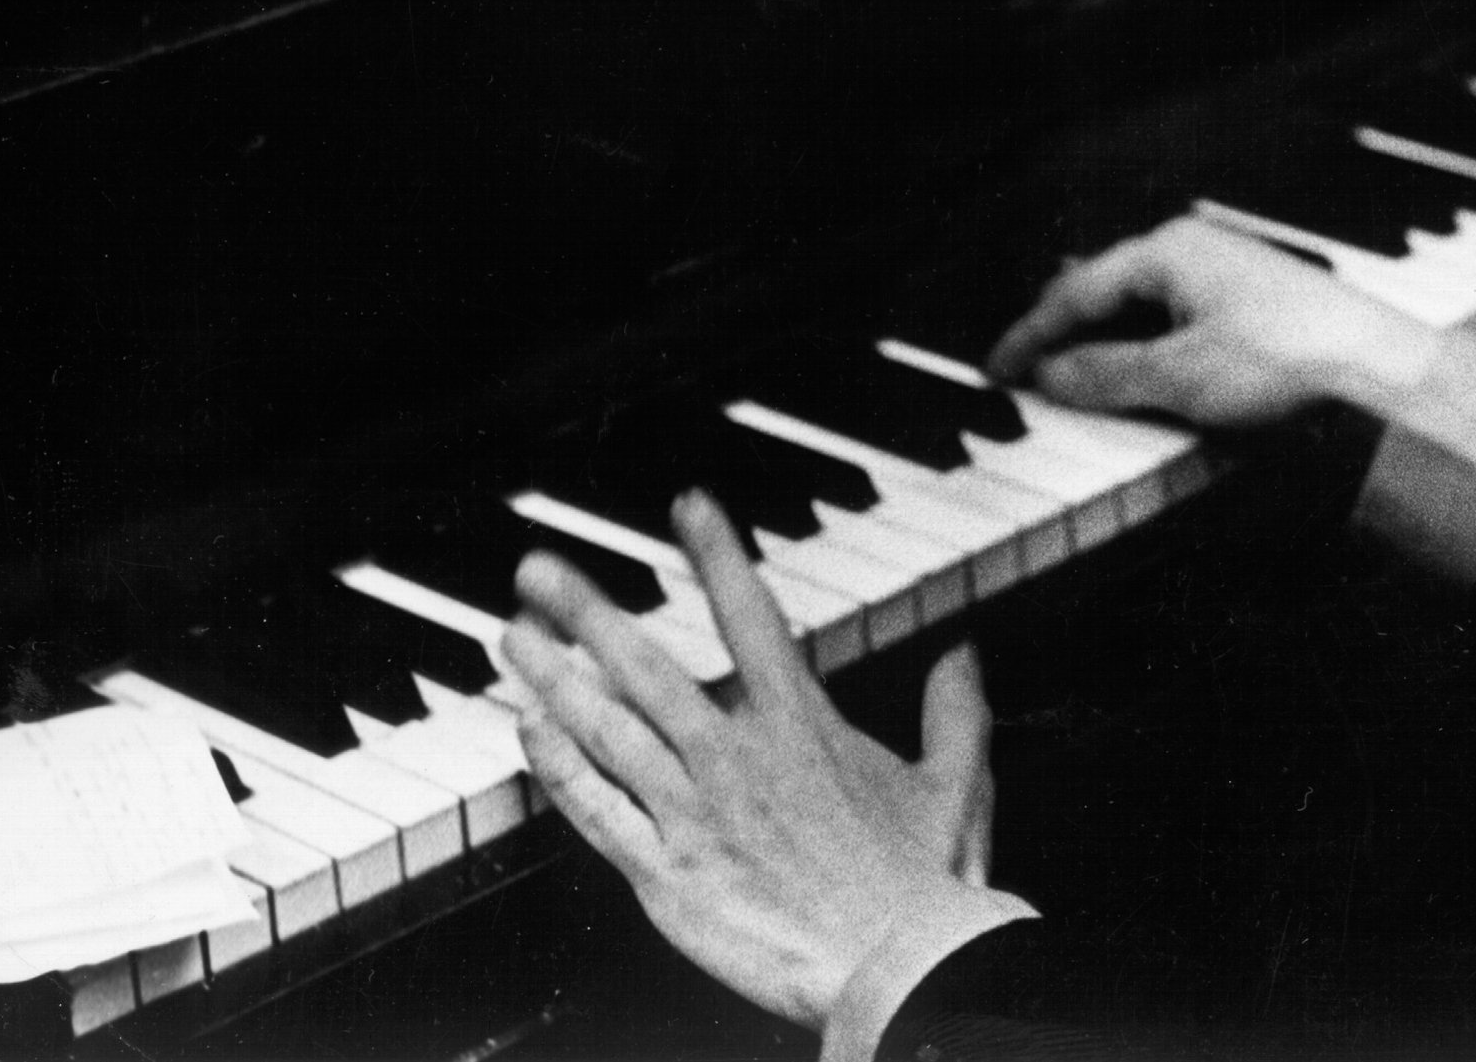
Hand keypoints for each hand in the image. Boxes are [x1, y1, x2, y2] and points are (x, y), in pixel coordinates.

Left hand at [499, 491, 1014, 1029]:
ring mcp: (693, 814)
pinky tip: (530, 731)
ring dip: (553, 678)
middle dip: (586, 610)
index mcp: (802, 725)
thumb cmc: (930, 883)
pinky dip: (559, 767)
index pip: (750, 616)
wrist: (899, 969)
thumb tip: (963, 656)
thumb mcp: (957, 782)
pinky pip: (596, 811)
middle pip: (646, 665)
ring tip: (513, 636)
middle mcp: (736, 757)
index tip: (687, 505)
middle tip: (536, 568)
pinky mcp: (666, 874)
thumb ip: (955, 712)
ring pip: (606, 730)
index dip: (717, 555)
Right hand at [986, 216, 1446, 427]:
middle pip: (1107, 293)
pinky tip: (1146, 380)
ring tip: (1075, 380)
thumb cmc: (1288, 358)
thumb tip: (1050, 377)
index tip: (995, 371)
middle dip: (1063, 334)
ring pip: (1144, 309)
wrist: (1379, 366)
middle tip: (1024, 372)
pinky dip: (1149, 350)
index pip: (1074, 292)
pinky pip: (1179, 322)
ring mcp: (1228, 274)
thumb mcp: (1179, 377)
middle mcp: (1195, 251)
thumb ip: (1105, 376)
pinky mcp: (1255, 305)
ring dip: (1107, 346)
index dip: (1028, 338)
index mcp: (1168, 250)